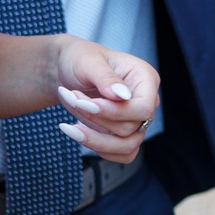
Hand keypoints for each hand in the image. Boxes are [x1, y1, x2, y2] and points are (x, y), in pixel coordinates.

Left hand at [50, 41, 160, 163]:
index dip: (115, 112)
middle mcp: (146, 101)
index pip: (143, 107)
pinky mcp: (124, 135)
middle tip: (73, 99)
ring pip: (126, 146)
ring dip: (94, 138)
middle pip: (131, 128)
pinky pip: (121, 155)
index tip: (86, 104)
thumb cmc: (80, 59)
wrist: (68, 70)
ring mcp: (137, 120)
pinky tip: (77, 133)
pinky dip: (97, 148)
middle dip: (96, 119)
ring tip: (69, 124)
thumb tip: (123, 96)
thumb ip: (106, 77)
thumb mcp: (89, 61)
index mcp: (145, 78)